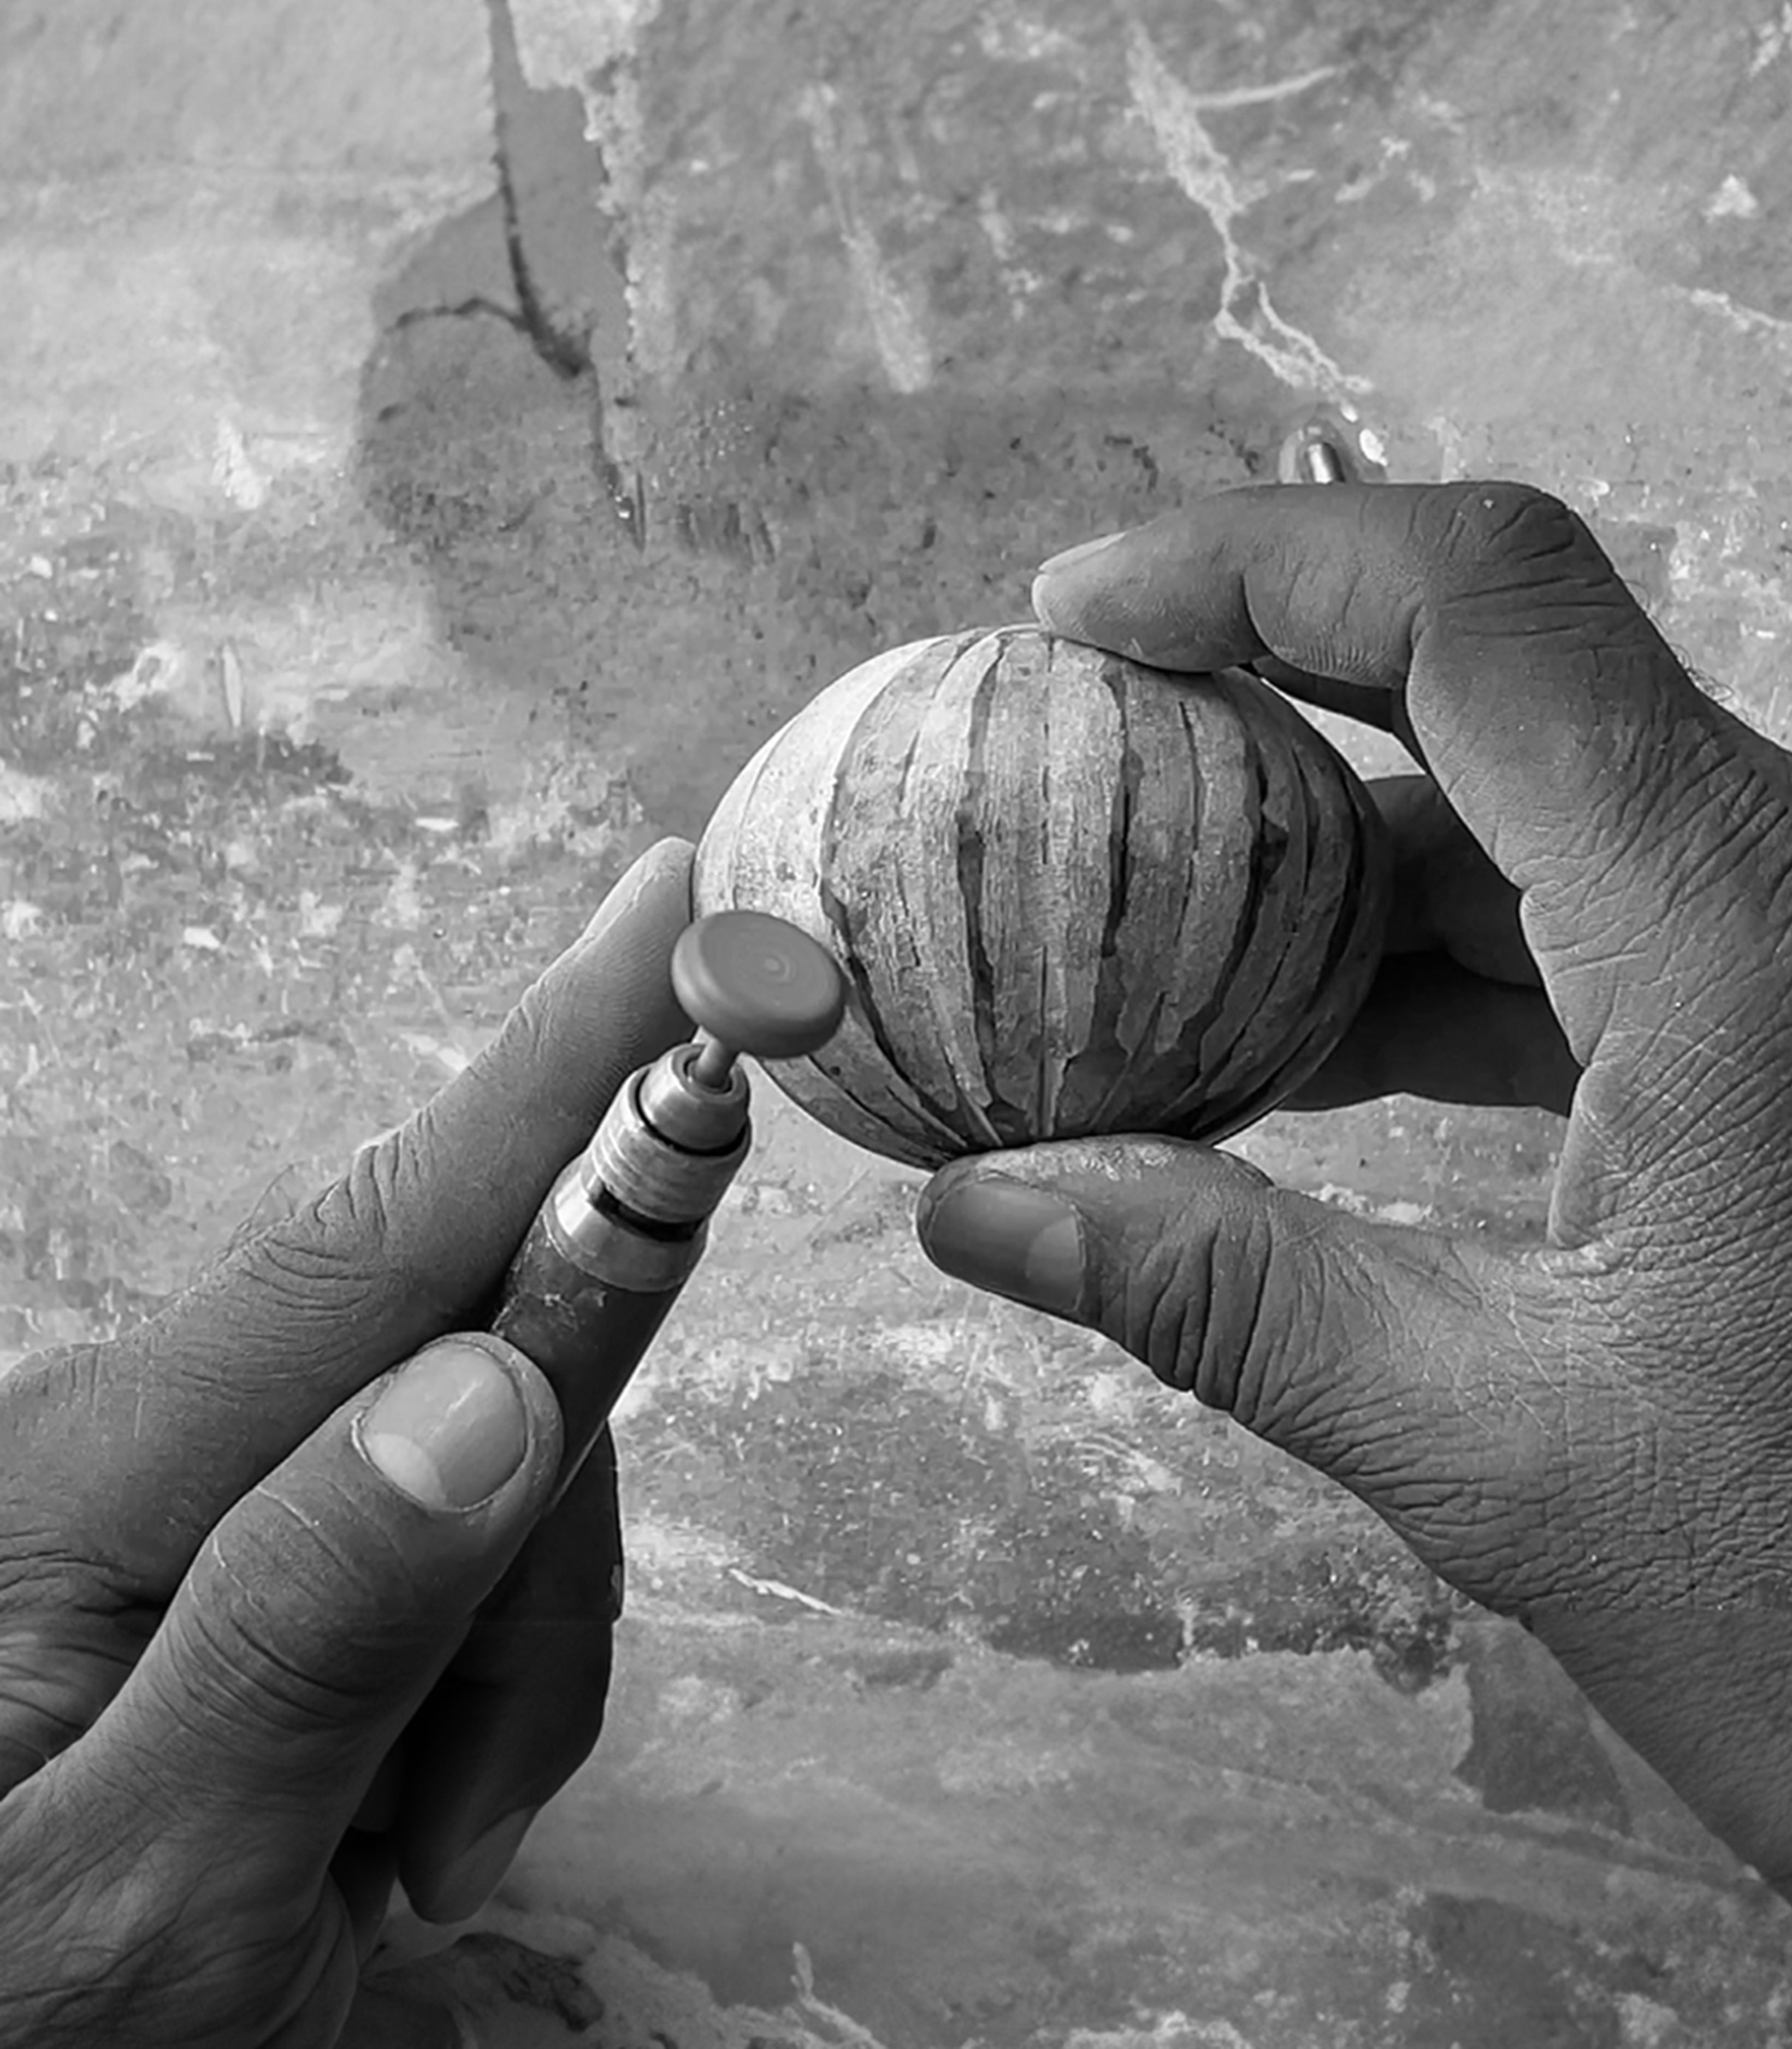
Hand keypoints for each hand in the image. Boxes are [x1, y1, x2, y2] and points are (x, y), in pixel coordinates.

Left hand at [0, 838, 696, 2047]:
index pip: (382, 1233)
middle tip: (468, 1809)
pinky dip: (485, 1671)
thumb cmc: (7, 2035)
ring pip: (503, 1460)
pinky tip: (395, 1813)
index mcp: (94, 1479)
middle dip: (538, 1565)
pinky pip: (464, 1532)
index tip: (673, 907)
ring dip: (514, 1652)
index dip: (554, 1066)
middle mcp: (155, 1434)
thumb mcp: (146, 1898)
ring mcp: (213, 1486)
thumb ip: (307, 1633)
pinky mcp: (266, 1538)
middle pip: (483, 1370)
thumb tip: (495, 1386)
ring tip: (409, 1848)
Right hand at [915, 484, 1791, 2046]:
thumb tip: (983, 1208)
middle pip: (1512, 679)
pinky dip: (1459, 957)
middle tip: (1075, 758)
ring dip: (1354, 860)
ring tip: (1153, 940)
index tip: (1075, 608)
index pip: (1484, 610)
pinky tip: (1311, 1045)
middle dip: (1268, 699)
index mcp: (1767, 949)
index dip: (1252, 563)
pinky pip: (1626, 918)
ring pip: (1562, 806)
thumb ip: (1223, 1292)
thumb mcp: (1507, 1458)